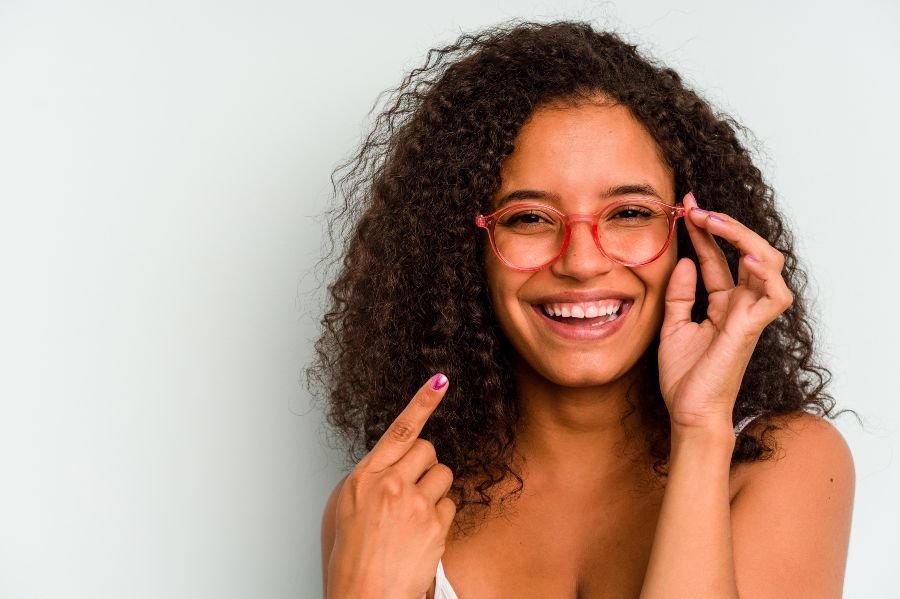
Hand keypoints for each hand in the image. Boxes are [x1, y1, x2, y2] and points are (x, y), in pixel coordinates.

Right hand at [326, 374, 455, 598]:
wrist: (364, 597)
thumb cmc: (350, 558)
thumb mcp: (345, 509)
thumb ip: (370, 479)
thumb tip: (391, 463)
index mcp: (364, 478)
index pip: (398, 430)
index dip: (422, 402)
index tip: (440, 381)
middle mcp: (390, 485)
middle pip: (427, 449)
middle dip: (424, 462)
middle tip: (412, 486)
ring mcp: (415, 504)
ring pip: (443, 474)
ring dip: (434, 489)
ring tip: (415, 514)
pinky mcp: (435, 525)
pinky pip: (450, 504)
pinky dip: (440, 516)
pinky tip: (422, 533)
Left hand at [657, 192, 793, 432]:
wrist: (688, 412)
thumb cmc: (684, 377)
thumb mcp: (672, 326)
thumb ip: (680, 295)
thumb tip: (686, 261)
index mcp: (723, 304)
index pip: (719, 257)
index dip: (704, 231)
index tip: (684, 207)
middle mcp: (741, 305)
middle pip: (747, 251)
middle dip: (723, 225)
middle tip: (694, 207)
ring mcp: (749, 316)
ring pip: (768, 264)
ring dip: (742, 237)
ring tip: (712, 221)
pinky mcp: (750, 330)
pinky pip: (773, 296)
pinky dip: (765, 274)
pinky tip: (745, 257)